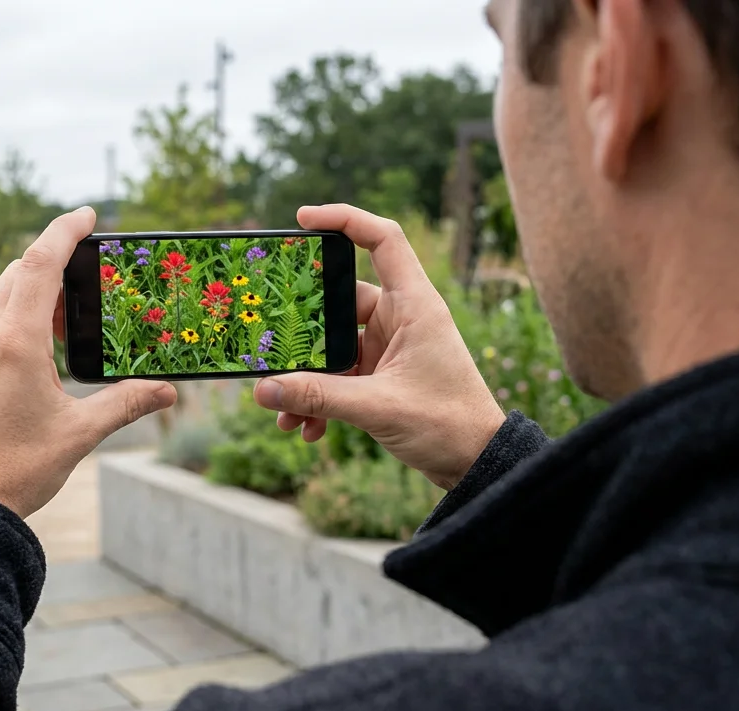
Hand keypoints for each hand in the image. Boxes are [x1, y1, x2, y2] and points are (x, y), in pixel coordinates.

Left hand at [0, 207, 176, 516]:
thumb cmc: (17, 472)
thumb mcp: (79, 434)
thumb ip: (126, 402)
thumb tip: (169, 391)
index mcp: (16, 341)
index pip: (42, 262)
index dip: (65, 230)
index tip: (86, 215)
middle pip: (15, 274)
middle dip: (49, 276)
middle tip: (75, 308)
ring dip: (10, 293)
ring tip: (35, 332)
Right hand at [253, 204, 503, 489]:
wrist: (475, 464)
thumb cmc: (447, 424)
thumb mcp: (377, 408)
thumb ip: (318, 397)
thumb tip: (263, 388)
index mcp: (413, 305)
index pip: (383, 239)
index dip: (345, 219)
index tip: (303, 219)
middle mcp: (400, 319)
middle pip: (338, 300)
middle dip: (301, 327)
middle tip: (268, 338)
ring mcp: (389, 347)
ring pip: (332, 346)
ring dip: (307, 375)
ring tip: (284, 406)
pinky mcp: (381, 375)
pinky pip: (338, 376)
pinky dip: (319, 397)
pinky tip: (304, 427)